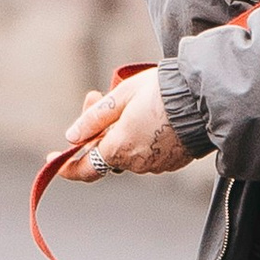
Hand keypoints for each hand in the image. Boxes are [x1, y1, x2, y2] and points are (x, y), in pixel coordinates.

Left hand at [59, 65, 187, 179]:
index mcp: (118, 148)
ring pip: (128, 152)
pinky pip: (148, 153)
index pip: (85, 168)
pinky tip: (149, 116)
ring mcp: (156, 165)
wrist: (206, 98)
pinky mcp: (173, 162)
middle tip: (95, 97)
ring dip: (120, 132)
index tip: (53, 159)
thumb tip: (71, 136)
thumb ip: (93, 120)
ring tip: (128, 102)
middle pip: (106, 153)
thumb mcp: (120, 97)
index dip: (67, 166)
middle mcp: (136, 163)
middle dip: (96, 130)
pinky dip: (141, 138)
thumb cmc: (162, 92)